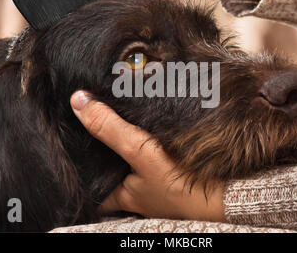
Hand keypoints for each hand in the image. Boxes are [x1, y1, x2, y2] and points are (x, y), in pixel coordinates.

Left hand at [70, 91, 225, 221]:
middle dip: (101, 150)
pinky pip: (151, 154)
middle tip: (89, 122)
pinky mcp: (174, 172)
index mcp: (121, 194)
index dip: (76, 168)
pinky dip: (146, 140)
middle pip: (109, 169)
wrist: (231, 194)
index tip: (65, 147)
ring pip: (131, 160)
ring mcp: (155, 183)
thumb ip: (111, 130)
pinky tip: (148, 123)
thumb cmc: (183, 183)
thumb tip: (78, 101)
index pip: (89, 184)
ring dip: (124, 141)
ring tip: (114, 115)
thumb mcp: (141, 154)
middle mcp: (136, 191)